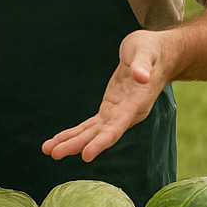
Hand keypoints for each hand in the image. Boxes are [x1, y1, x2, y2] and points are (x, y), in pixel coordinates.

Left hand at [41, 30, 169, 161]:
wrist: (158, 55)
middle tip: (54, 154)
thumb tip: (141, 76)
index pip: (117, 128)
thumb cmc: (151, 51)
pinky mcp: (109, 111)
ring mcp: (117, 114)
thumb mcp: (145, 52)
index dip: (101, 142)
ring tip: (49, 151)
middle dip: (77, 144)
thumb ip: (142, 65)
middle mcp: (127, 115)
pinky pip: (89, 126)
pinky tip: (58, 141)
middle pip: (100, 135)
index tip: (86, 155)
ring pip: (92, 134)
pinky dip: (73, 133)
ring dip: (70, 142)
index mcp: (137, 104)